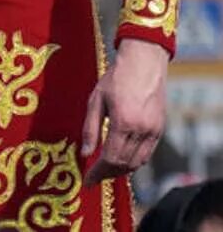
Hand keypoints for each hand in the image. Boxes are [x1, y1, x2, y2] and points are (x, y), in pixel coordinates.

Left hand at [82, 38, 169, 185]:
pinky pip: (147, 153)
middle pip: (125, 164)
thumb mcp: (95, 101)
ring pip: (138, 162)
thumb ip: (90, 129)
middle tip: (93, 177)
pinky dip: (133, 161)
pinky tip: (120, 160)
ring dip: (120, 170)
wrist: (144, 64)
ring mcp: (154, 131)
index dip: (98, 172)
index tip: (87, 180)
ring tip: (104, 171)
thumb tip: (85, 154)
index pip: (111, 158)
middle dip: (107, 174)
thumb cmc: (115, 79)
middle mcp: (142, 130)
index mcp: (124, 123)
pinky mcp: (160, 129)